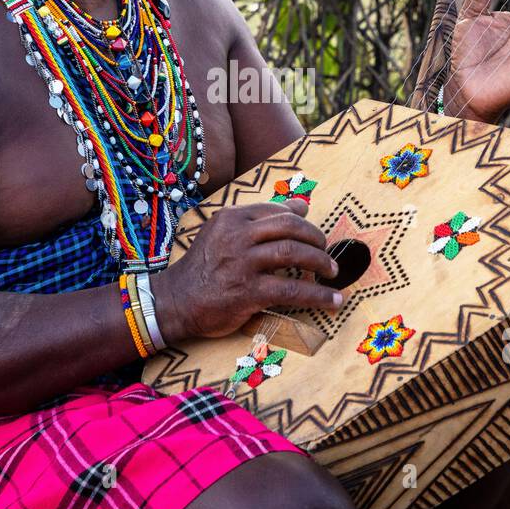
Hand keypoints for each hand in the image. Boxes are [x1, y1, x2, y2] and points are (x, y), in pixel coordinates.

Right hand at [157, 198, 340, 342]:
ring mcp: (243, 263)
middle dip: (317, 238)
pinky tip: (333, 299)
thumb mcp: (220, 233)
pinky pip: (292, 290)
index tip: (313, 231)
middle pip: (291, 227)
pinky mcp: (248, 291)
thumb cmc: (203, 268)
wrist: (175, 301)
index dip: (302, 220)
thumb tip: (299, 207)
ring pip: (294, 253)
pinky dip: (318, 295)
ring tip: (332, 272)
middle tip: (327, 252)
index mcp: (232, 217)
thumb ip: (255, 221)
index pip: (277, 211)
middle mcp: (238, 235)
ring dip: (321, 262)